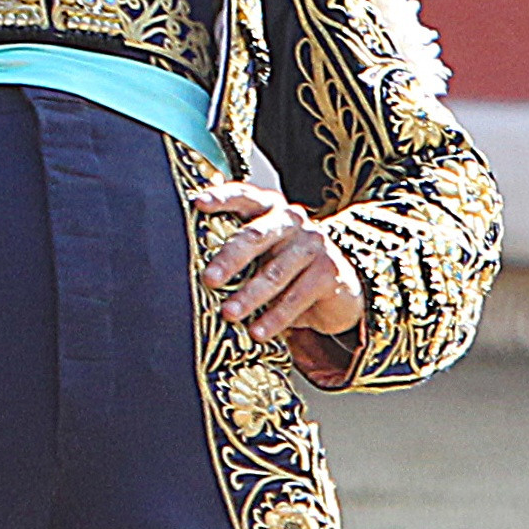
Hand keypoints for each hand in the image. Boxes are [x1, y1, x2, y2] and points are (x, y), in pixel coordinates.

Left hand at [192, 182, 361, 342]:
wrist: (338, 288)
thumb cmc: (284, 267)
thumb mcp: (261, 255)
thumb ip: (234, 252)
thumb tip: (190, 273)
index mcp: (269, 208)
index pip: (244, 196)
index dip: (221, 198)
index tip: (199, 203)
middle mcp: (292, 220)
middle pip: (256, 235)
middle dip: (230, 258)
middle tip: (209, 279)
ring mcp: (313, 244)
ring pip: (275, 272)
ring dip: (249, 296)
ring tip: (229, 314)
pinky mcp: (328, 271)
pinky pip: (296, 296)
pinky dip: (275, 318)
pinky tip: (258, 332)